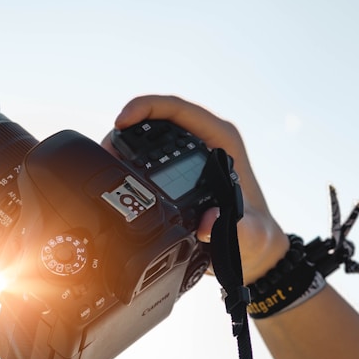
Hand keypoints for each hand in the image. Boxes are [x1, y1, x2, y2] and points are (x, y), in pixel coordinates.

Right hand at [102, 95, 288, 283]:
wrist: (253, 251)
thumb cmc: (255, 238)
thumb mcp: (249, 236)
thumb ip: (236, 229)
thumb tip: (208, 222)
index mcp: (222, 141)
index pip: (180, 110)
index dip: (147, 107)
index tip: (122, 120)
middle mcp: (205, 142)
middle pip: (158, 118)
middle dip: (127, 126)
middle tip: (105, 148)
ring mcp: (190, 155)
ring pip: (150, 134)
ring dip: (125, 142)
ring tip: (103, 160)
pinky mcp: (178, 170)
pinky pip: (149, 155)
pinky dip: (129, 159)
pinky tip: (114, 173)